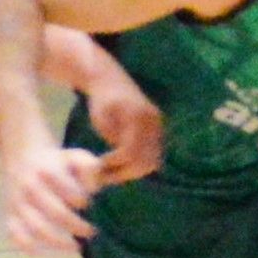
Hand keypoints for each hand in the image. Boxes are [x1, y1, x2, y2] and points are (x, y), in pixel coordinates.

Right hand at [1, 137, 107, 253]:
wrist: (23, 158)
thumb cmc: (58, 163)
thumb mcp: (75, 157)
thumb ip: (89, 167)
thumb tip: (92, 189)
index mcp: (48, 170)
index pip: (69, 190)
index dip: (81, 201)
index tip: (88, 205)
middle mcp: (31, 187)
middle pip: (56, 212)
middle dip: (77, 225)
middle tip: (91, 232)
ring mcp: (19, 203)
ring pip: (37, 228)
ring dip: (59, 242)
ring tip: (76, 247)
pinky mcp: (10, 215)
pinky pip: (15, 235)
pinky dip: (27, 246)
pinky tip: (44, 252)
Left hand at [78, 62, 162, 184]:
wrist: (111, 81)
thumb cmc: (101, 100)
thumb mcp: (101, 118)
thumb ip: (111, 137)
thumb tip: (116, 162)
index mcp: (139, 116)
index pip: (130, 152)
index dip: (114, 164)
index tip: (99, 166)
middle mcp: (154, 122)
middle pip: (146, 161)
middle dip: (124, 173)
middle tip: (104, 176)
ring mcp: (159, 126)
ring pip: (153, 162)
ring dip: (133, 172)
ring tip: (112, 172)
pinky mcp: (158, 131)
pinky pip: (154, 156)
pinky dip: (139, 165)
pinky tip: (121, 165)